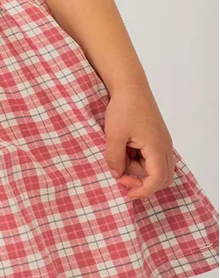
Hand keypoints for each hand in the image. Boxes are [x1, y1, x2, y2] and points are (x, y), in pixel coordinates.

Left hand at [103, 84, 173, 199]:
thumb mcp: (114, 135)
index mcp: (157, 148)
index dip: (143, 190)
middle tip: (120, 174)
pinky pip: (151, 156)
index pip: (157, 180)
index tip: (126, 192)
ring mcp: (161, 141)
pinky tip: (124, 147)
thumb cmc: (123, 108)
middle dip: (141, 181)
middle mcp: (164, 147)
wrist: (130, 85)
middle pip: (161, 178)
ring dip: (137, 167)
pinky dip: (137, 158)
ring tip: (118, 151)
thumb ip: (114, 158)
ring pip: (154, 167)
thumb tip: (116, 174)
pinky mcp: (156, 137)